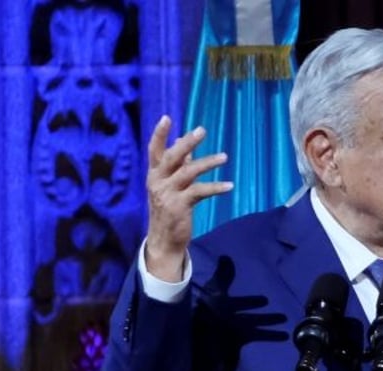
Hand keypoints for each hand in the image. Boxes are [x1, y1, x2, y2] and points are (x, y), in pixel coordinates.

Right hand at [145, 115, 232, 280]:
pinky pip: (200, 192)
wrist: (164, 241)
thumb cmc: (168, 210)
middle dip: (187, 142)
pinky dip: (216, 188)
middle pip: (172, 157)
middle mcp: (157, 182)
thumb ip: (177, 165)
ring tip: (224, 157)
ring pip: (188, 172)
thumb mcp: (169, 186)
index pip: (154, 150)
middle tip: (202, 130)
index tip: (167, 118)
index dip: (159, 134)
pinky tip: (229, 186)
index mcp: (154, 175)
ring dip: (208, 163)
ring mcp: (167, 194)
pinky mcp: (179, 206)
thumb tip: (181, 143)